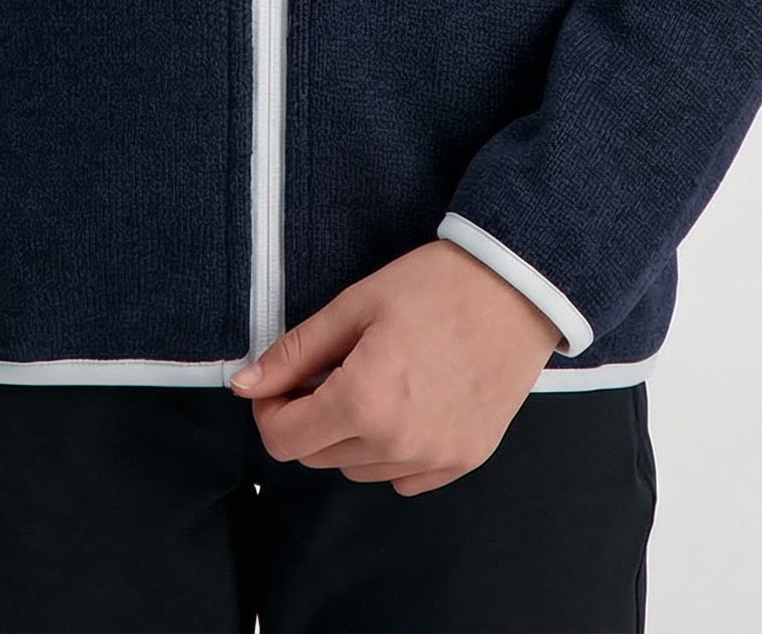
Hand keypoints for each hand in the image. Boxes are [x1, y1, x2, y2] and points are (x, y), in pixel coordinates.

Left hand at [225, 239, 562, 494]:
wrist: (517, 287)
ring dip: (350, 433)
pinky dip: (392, 448)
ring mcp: (434, 459)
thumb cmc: (435, 286)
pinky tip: (408, 400)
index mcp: (362, 403)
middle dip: (309, 415)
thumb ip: (294, 352)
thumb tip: (244, 385)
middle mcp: (396, 445)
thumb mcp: (354, 306)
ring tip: (375, 377)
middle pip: (317, 455)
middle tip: (331, 367)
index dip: (270, 409)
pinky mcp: (463, 460)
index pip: (283, 440)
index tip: (282, 381)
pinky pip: (403, 475)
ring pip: (357, 467)